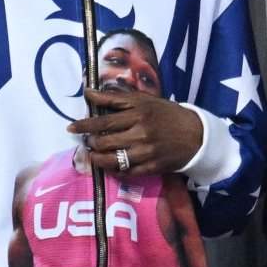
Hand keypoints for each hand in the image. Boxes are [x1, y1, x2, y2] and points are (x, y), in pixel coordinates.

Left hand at [69, 88, 203, 174]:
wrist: (195, 135)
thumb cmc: (166, 114)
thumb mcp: (144, 100)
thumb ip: (115, 98)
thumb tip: (88, 93)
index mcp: (138, 114)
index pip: (104, 121)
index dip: (84, 125)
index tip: (71, 127)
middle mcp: (140, 134)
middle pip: (105, 142)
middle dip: (91, 142)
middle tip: (88, 141)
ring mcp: (146, 153)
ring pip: (112, 160)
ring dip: (97, 158)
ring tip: (94, 154)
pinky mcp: (151, 168)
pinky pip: (126, 172)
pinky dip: (114, 169)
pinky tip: (110, 164)